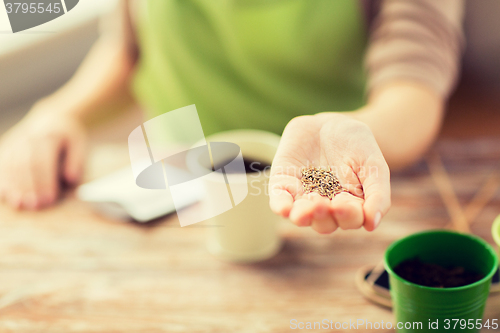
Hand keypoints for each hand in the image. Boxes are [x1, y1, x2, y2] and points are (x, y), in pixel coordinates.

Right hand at [0, 109, 86, 209]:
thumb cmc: (67, 137)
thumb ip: (76, 161)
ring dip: (14, 187)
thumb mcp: (78, 143)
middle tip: (34, 206)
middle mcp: (28, 138)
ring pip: (10, 166)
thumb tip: (71, 179)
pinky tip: (5, 195)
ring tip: (19, 204)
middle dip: (29, 187)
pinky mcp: (7, 148)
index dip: (45, 182)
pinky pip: (1, 165)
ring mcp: (14, 143)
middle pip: (25, 166)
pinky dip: (2, 181)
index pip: (44, 162)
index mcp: (48, 137)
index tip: (49, 200)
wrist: (51, 119)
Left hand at [269, 112, 390, 233]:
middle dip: (323, 216)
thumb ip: (378, 194)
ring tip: (303, 211)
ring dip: (302, 215)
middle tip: (323, 204)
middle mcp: (326, 207)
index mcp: (350, 207)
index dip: (347, 215)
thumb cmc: (358, 146)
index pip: (349, 220)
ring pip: (301, 215)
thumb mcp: (374, 165)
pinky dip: (280, 205)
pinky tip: (283, 208)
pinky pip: (279, 199)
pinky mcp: (284, 183)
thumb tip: (372, 224)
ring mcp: (303, 197)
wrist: (332, 123)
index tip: (344, 203)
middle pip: (324, 223)